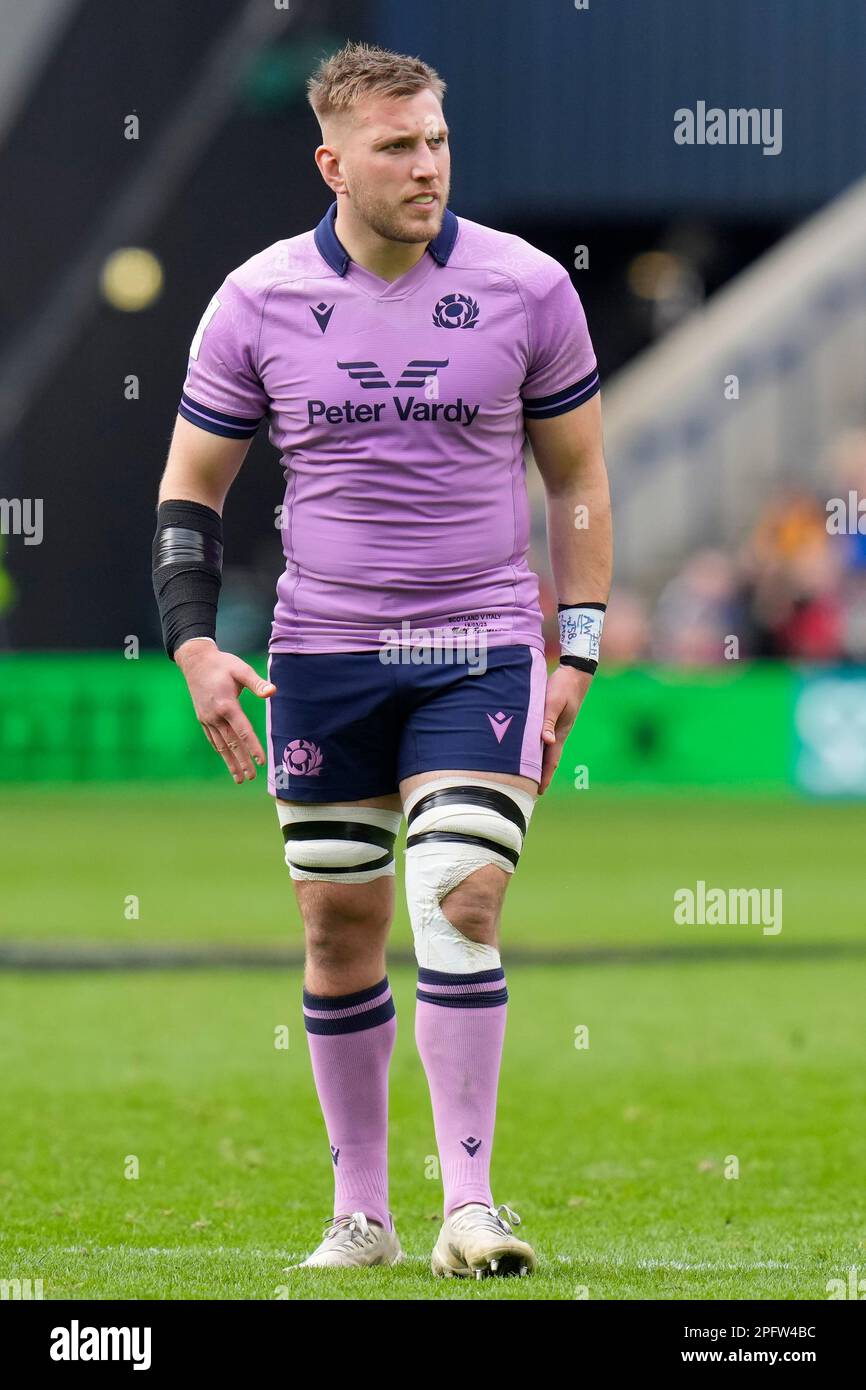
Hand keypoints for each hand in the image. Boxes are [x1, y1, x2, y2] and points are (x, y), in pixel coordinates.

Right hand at [175, 638, 275, 783]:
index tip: (261, 762)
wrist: (195, 661)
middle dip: (242, 762)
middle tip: (251, 778)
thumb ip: (256, 683)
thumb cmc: (222, 664)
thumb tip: (272, 691)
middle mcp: (215, 716)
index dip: (253, 748)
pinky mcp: (202, 718)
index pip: (243, 732)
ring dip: (230, 762)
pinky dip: (220, 751)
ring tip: (239, 778)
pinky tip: (226, 760)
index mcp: (226, 705)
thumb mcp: (241, 669)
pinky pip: (213, 739)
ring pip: (220, 745)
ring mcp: (207, 718)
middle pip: (231, 744)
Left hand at [539, 663, 592, 794]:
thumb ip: (548, 721)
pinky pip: (543, 739)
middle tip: (530, 791)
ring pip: (545, 750)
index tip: (539, 792)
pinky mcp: (553, 720)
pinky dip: (536, 748)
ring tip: (528, 775)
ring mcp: (556, 728)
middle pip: (548, 759)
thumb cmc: (563, 687)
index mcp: (559, 733)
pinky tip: (529, 749)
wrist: (575, 674)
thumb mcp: (553, 702)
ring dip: (538, 763)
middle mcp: (558, 734)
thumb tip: (546, 741)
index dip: (544, 776)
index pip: (551, 760)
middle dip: (541, 775)